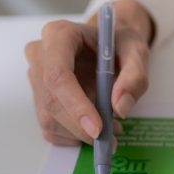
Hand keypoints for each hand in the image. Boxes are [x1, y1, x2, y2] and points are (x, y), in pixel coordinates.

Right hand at [25, 0, 153, 145]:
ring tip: (111, 127)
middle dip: (81, 127)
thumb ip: (135, 77)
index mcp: (59, 35)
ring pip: (48, 119)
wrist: (110, 44)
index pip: (58, 75)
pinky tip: (94, 127)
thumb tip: (120, 108)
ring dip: (80, 133)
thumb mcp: (138, 52)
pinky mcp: (38, 98)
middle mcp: (40, 55)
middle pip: (51, 101)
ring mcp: (36, 77)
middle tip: (112, 137)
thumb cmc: (120, 44)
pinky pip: (49, 128)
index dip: (75, 106)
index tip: (98, 129)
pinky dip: (73, 136)